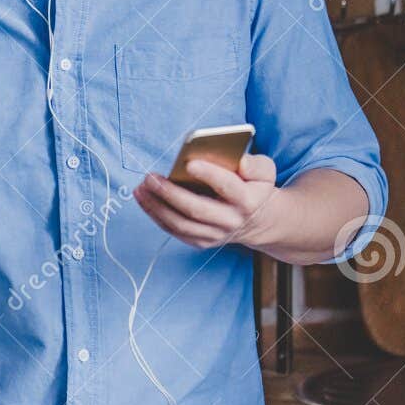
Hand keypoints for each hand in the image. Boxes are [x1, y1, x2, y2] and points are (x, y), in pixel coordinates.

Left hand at [134, 153, 284, 251]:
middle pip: (196, 209)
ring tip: (141, 188)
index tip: (190, 163)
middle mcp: (230, 221)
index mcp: (248, 200)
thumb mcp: (264, 171)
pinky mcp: (201, 242)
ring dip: (156, 206)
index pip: (228, 187)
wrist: (258, 220)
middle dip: (170, 193)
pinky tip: (144, 199)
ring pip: (181, 224)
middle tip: (150, 177)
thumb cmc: (254, 187)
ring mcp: (215, 235)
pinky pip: (174, 230)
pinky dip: (156, 215)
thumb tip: (238, 162)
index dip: (209, 175)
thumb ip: (254, 164)